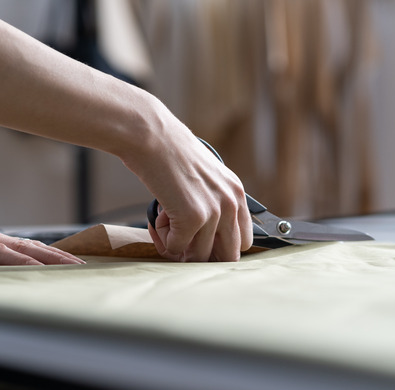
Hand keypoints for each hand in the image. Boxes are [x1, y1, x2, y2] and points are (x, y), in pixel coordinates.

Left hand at [0, 195, 83, 265]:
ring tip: (79, 265)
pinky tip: (61, 259)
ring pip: (29, 245)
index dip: (24, 262)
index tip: (46, 271)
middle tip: (78, 268)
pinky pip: (25, 245)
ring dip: (54, 255)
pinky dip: (45, 251)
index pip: (0, 254)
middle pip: (25, 247)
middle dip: (52, 258)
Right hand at [128, 126, 252, 261]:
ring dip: (178, 246)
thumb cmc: (170, 154)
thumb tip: (205, 239)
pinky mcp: (192, 218)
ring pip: (198, 257)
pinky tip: (158, 218)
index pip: (242, 242)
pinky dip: (163, 240)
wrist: (151, 137)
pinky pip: (176, 249)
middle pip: (226, 256)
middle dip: (201, 255)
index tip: (198, 242)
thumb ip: (214, 203)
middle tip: (181, 240)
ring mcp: (214, 212)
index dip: (219, 248)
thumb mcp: (206, 178)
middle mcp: (231, 204)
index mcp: (236, 194)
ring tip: (165, 223)